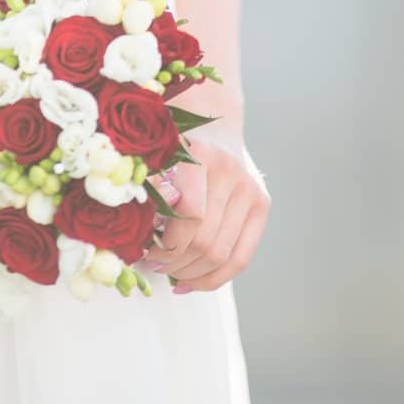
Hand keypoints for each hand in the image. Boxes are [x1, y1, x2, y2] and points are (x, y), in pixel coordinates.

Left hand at [144, 129, 270, 292]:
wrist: (213, 121)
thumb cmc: (175, 143)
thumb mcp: (155, 155)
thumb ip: (147, 187)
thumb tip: (141, 232)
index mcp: (200, 155)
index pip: (190, 215)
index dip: (167, 243)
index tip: (146, 254)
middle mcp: (230, 171)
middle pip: (206, 239)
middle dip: (176, 263)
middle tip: (155, 267)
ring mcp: (250, 188)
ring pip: (222, 254)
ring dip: (192, 274)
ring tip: (171, 274)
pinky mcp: (262, 203)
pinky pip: (242, 257)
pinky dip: (215, 278)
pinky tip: (192, 282)